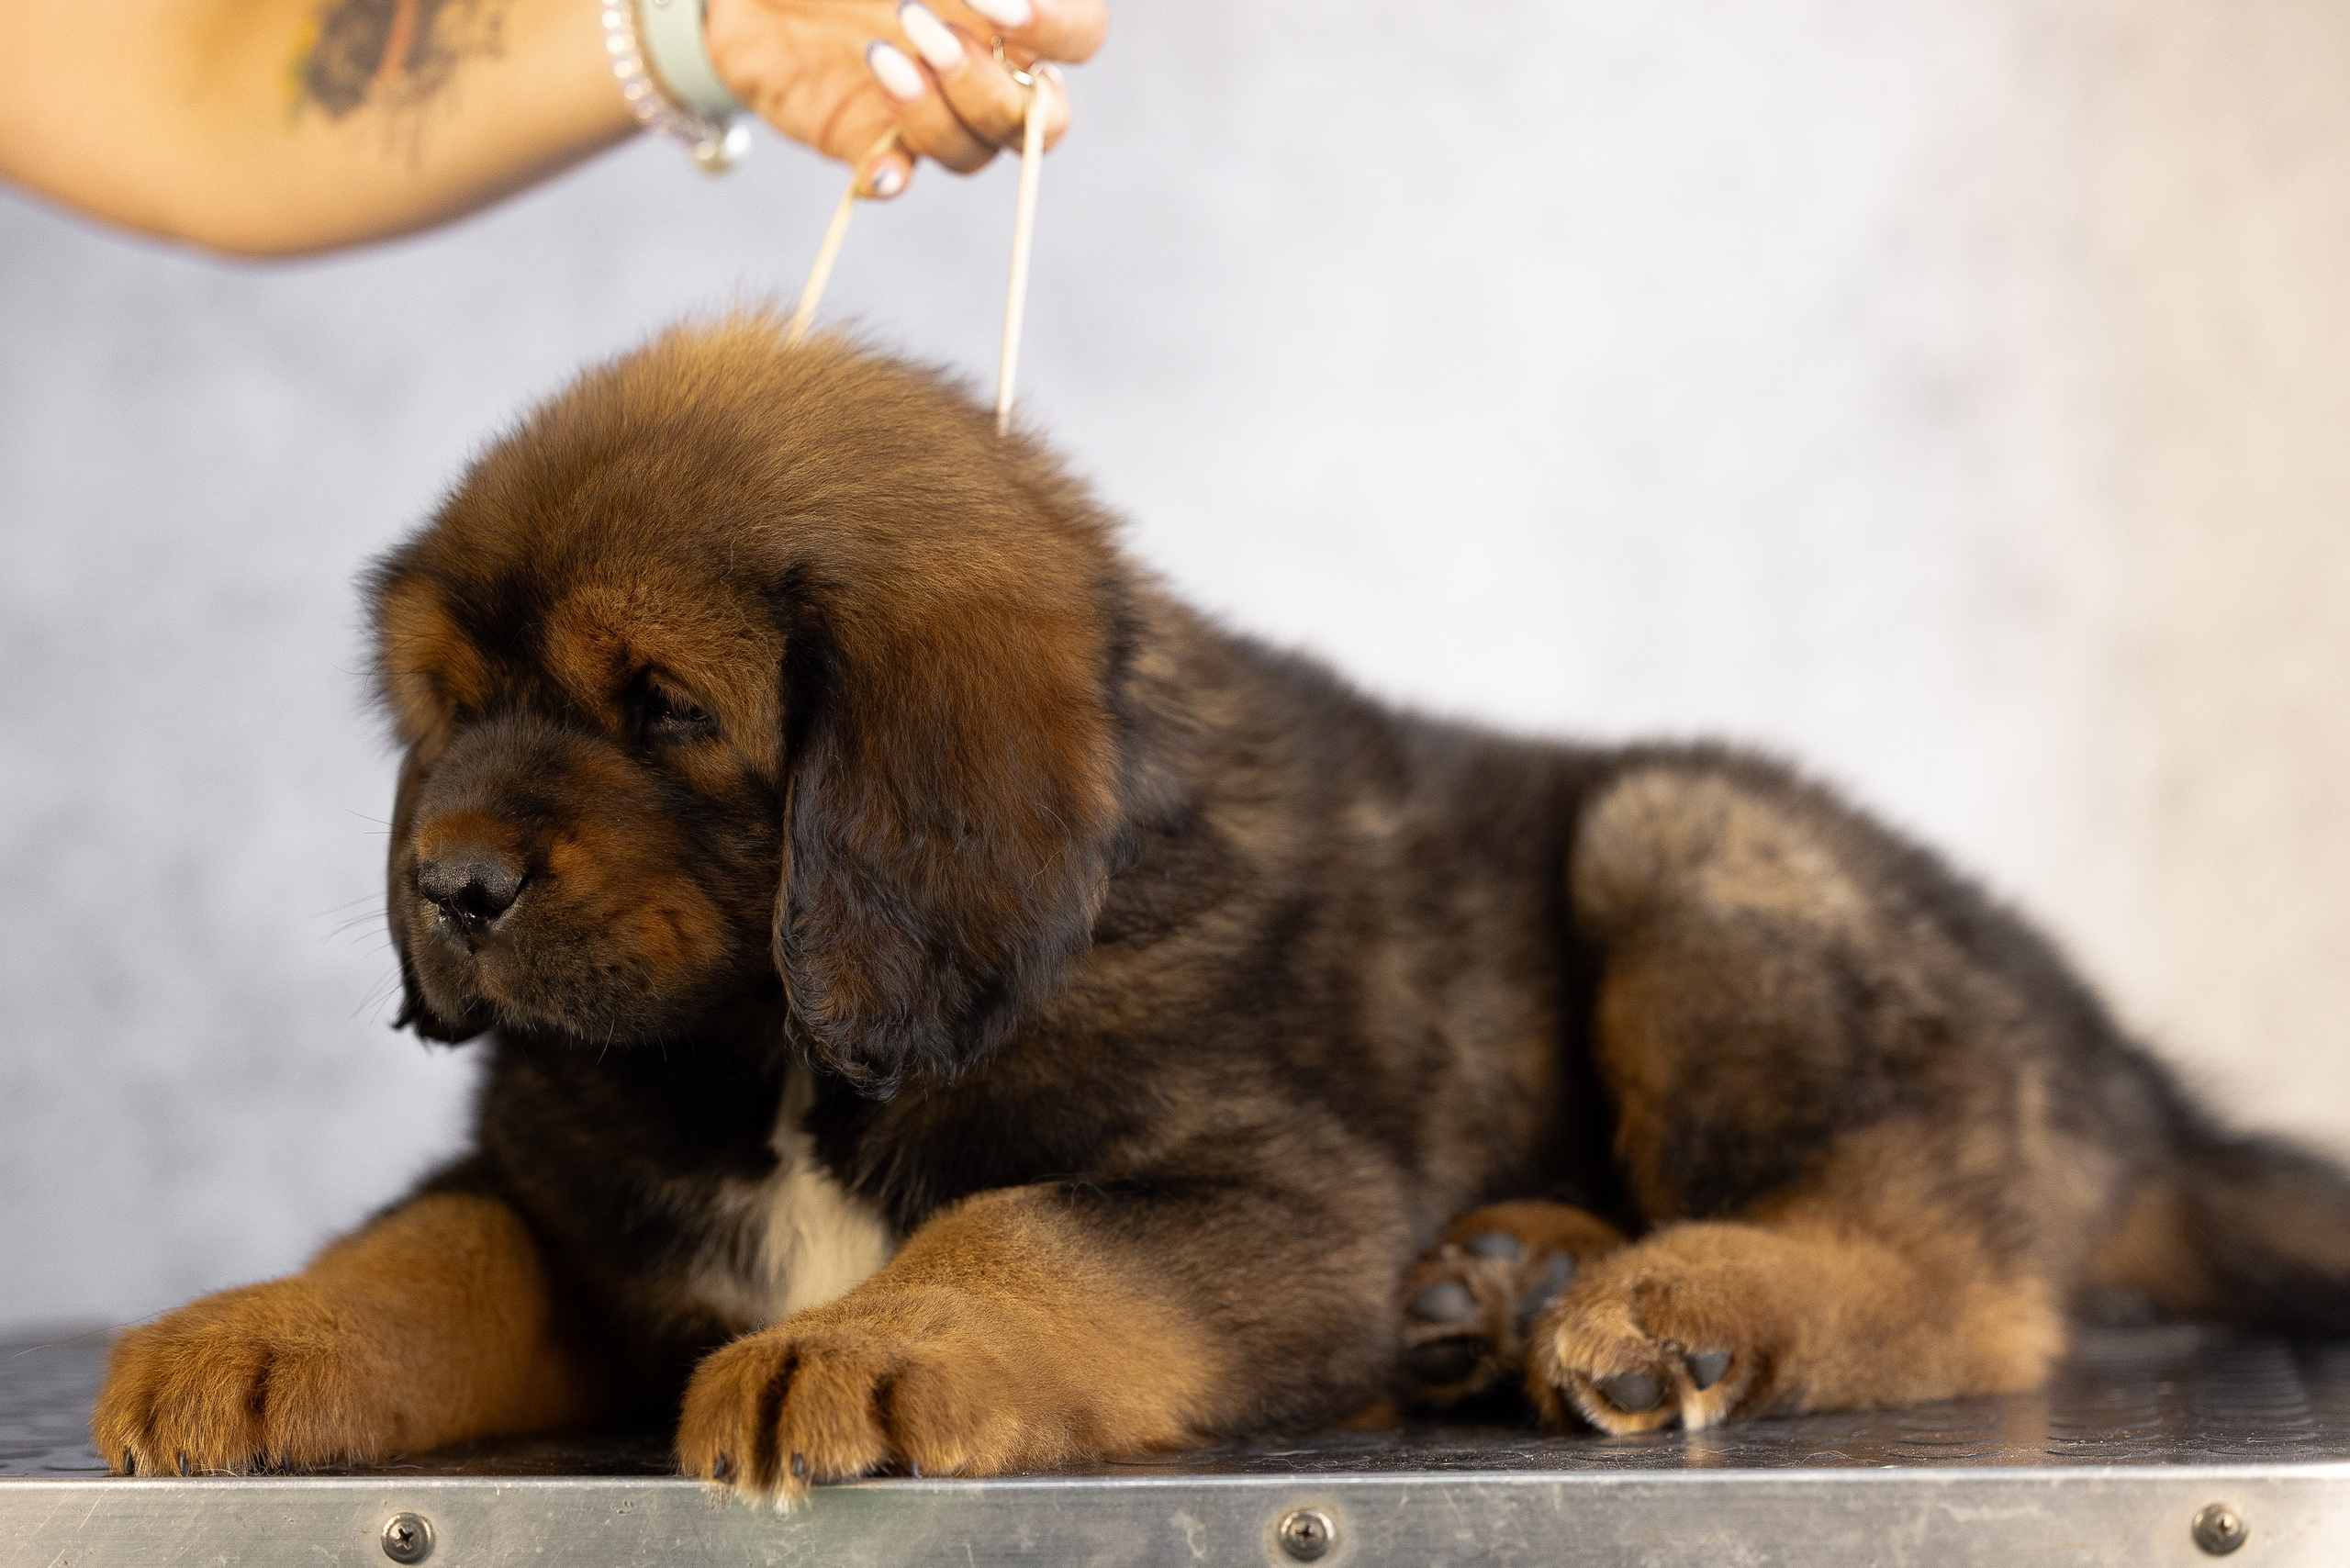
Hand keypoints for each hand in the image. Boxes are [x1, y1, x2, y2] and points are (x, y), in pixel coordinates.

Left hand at [704, 0, 1104, 197]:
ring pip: (974, 151)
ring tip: (877, 53)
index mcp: (1008, 9)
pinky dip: (893, 178)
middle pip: (1040, 119)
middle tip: (919, 26)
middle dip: (986, 84)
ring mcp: (929, 107)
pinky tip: (881, 169)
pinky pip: (897, 178)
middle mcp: (983, 63)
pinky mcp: (867, 139)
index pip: (1080, 35)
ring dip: (937, 115)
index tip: (1000, 6)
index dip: (1057, 27)